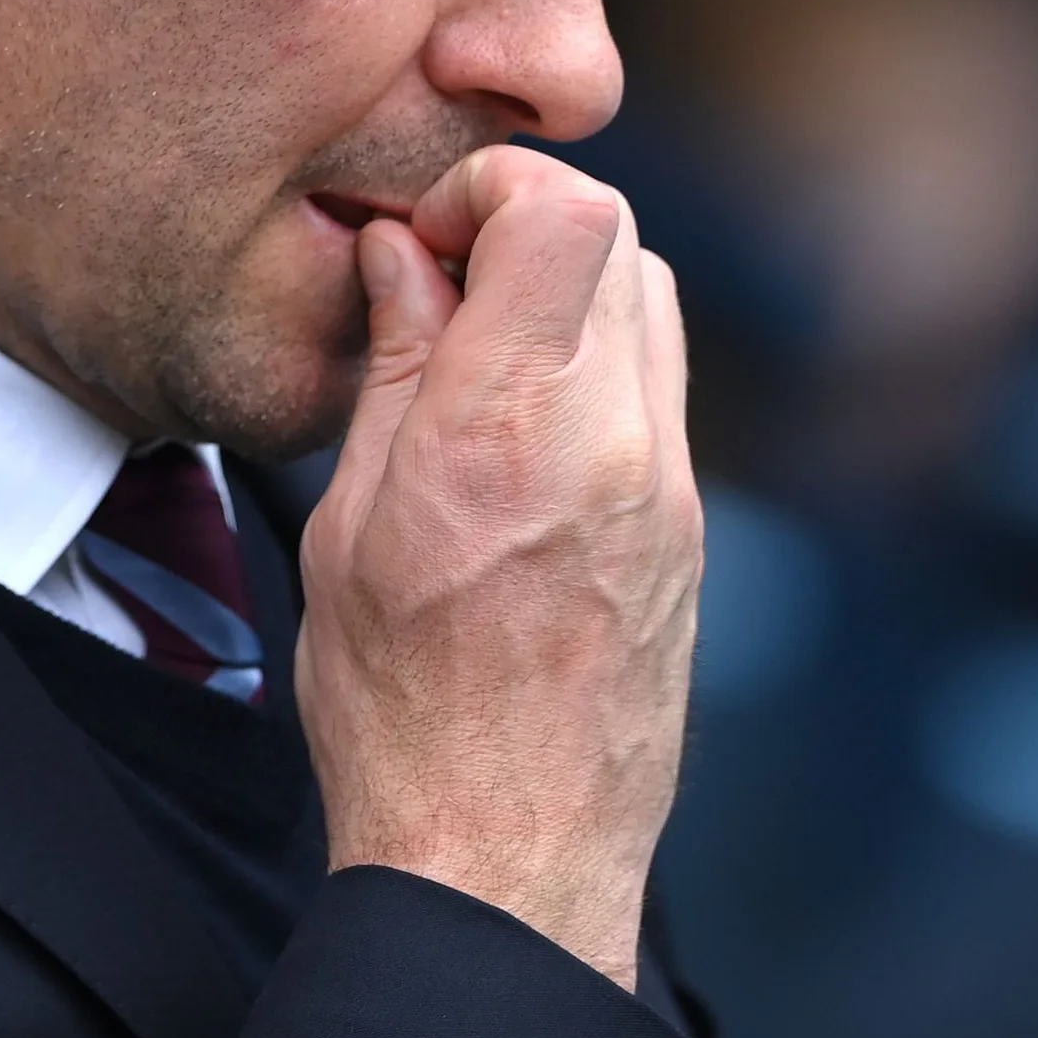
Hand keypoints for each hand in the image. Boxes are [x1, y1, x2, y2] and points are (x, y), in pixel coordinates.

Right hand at [295, 145, 701, 990]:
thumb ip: (393, 376)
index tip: (425, 239)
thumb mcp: (350, 529)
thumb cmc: (399, 712)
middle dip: (524, 229)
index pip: (562, 216)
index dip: (489, 190)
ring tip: (482, 355)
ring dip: (567, 291)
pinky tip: (525, 424)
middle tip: (444, 286)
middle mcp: (608, 446)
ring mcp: (666, 489)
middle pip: (617, 239)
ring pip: (649, 304)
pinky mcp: (687, 529)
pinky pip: (660, 389)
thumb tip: (401, 262)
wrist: (502, 847)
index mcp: (500, 437)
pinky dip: (597, 362)